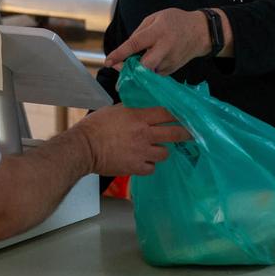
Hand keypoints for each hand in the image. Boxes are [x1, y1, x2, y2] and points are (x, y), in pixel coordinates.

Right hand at [73, 105, 189, 176]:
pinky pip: (152, 167)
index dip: (179, 114)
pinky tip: (142, 161)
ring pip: (165, 153)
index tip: (187, 115)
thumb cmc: (95, 126)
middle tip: (191, 134)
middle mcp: (144, 134)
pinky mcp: (136, 167)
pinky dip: (149, 165)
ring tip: (154, 150)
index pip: (167, 112)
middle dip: (185, 134)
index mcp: (138, 117)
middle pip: (175, 133)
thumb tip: (143, 108)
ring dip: (161, 151)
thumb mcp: (115, 110)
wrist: (83, 148)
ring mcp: (142, 152)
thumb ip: (132, 109)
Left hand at [104, 8, 208, 75]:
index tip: (108, 62)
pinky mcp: (171, 70)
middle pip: (145, 66)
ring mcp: (169, 61)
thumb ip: (139, 33)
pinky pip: (153, 75)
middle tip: (119, 73)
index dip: (120, 54)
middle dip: (129, 71)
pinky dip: (146, 73)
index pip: (135, 44)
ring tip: (131, 65)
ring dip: (136, 72)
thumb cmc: (175, 22)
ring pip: (147, 73)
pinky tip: (144, 65)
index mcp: (158, 32)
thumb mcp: (155, 18)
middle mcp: (164, 48)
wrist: (200, 32)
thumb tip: (126, 50)